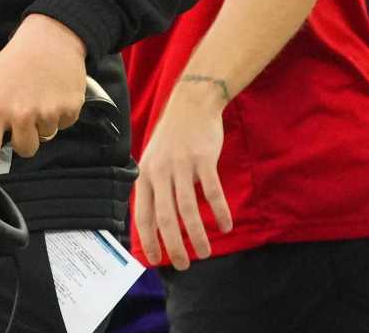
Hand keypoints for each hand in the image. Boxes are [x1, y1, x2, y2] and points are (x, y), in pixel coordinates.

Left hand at [0, 14, 86, 197]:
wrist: (51, 38)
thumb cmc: (15, 58)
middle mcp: (21, 114)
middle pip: (24, 149)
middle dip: (24, 137)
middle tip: (24, 112)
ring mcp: (47, 113)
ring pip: (45, 137)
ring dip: (42, 123)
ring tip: (39, 95)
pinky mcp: (69, 110)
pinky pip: (63, 125)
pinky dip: (59, 114)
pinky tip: (54, 93)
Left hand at [134, 78, 232, 268]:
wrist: (190, 104)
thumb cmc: (172, 138)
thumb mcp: (153, 160)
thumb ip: (153, 187)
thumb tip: (154, 223)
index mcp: (145, 174)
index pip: (143, 214)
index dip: (149, 239)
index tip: (157, 260)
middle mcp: (160, 171)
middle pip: (165, 216)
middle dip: (173, 245)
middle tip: (183, 265)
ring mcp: (181, 165)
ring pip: (188, 208)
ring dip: (197, 235)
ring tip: (206, 252)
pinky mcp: (203, 159)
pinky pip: (212, 192)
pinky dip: (219, 212)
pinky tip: (225, 226)